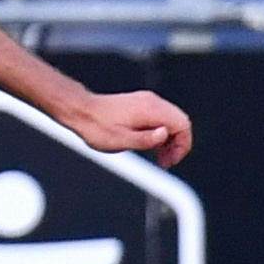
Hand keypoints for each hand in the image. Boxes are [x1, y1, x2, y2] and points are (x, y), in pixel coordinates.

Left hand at [68, 88, 194, 166]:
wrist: (80, 112)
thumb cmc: (97, 127)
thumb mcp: (120, 141)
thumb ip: (145, 139)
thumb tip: (165, 135)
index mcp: (149, 110)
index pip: (182, 124)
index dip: (182, 145)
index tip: (171, 160)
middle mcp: (151, 102)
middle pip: (180, 122)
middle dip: (178, 143)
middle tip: (166, 161)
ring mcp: (146, 101)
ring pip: (171, 120)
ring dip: (170, 140)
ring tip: (159, 158)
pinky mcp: (140, 104)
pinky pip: (160, 118)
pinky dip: (161, 133)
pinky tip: (151, 146)